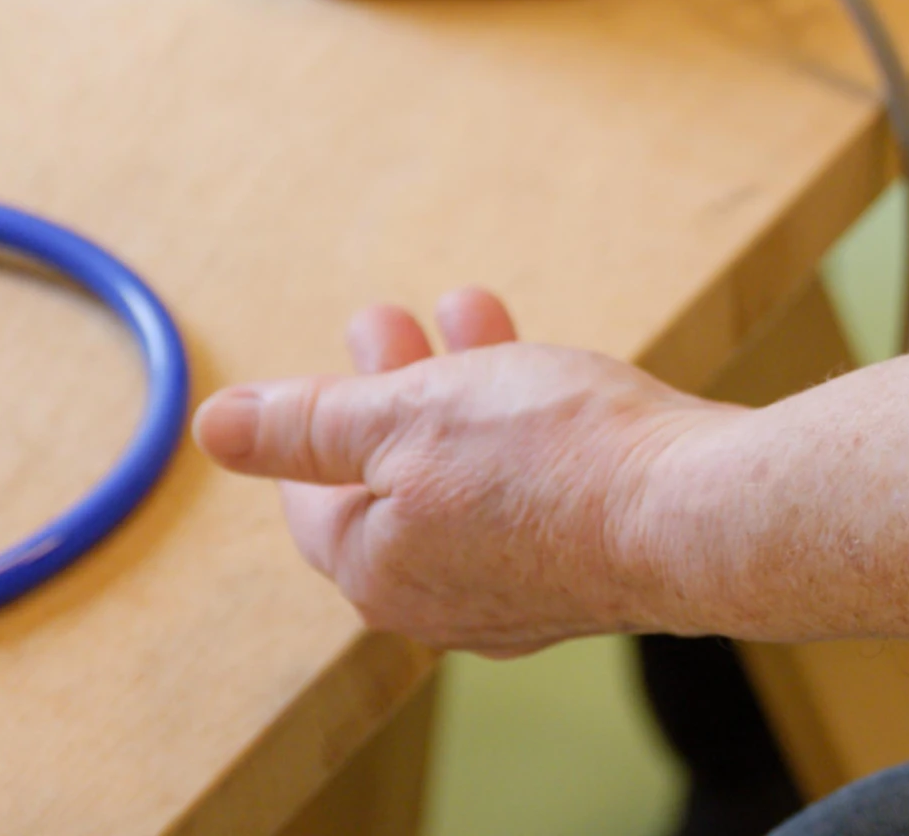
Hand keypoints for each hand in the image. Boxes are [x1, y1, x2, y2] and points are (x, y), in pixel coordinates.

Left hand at [193, 287, 730, 655]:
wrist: (695, 511)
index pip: (314, 502)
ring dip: (459, 391)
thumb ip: (307, 424)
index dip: (312, 428)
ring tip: (467, 311)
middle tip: (386, 322)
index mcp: (380, 569)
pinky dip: (517, 427)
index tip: (330, 372)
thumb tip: (214, 428)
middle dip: (387, 391)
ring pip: (465, 479)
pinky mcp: (582, 567)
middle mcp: (441, 598)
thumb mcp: (406, 414)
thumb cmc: (551, 460)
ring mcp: (517, 591)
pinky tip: (540, 368)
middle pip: (392, 484)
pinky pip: (526, 494)